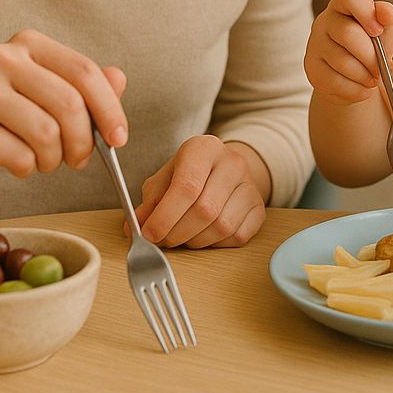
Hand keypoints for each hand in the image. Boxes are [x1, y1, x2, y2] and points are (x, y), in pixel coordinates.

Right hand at [0, 29, 126, 193]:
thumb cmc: (1, 118)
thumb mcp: (45, 95)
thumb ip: (84, 86)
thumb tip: (119, 79)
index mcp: (29, 43)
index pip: (85, 72)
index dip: (110, 108)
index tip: (120, 138)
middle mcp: (2, 57)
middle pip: (70, 104)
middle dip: (84, 142)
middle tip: (79, 160)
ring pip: (46, 133)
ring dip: (54, 159)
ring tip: (43, 161)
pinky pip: (19, 156)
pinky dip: (27, 168)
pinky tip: (16, 163)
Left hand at [134, 135, 265, 247]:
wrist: (225, 169)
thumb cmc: (190, 174)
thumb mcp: (165, 178)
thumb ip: (150, 202)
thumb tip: (133, 228)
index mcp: (203, 148)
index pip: (186, 185)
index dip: (165, 216)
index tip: (149, 234)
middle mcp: (231, 162)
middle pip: (204, 209)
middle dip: (177, 233)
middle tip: (163, 240)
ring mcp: (249, 184)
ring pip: (222, 226)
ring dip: (195, 241)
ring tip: (183, 236)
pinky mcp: (259, 206)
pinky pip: (238, 235)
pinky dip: (216, 244)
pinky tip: (204, 235)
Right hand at [303, 0, 392, 104]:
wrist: (355, 76)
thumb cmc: (370, 47)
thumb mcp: (384, 32)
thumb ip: (387, 19)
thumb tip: (385, 13)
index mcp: (344, 5)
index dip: (366, 11)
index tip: (378, 31)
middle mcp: (324, 20)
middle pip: (347, 34)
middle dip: (370, 55)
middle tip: (381, 68)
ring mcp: (314, 44)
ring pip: (342, 61)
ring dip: (364, 75)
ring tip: (373, 79)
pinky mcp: (311, 68)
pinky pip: (335, 81)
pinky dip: (355, 89)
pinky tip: (362, 87)